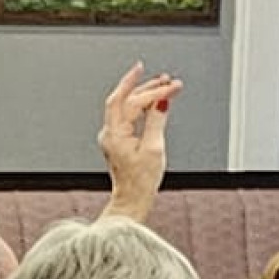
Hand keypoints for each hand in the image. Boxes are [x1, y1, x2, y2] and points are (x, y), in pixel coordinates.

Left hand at [98, 62, 181, 212]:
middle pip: (126, 100)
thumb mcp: (154, 149)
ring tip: (166, 85)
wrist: (133, 199)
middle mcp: (110, 132)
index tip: (161, 79)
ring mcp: (113, 135)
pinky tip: (157, 101)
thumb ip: (157, 122)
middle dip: (148, 87)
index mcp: (114, 134)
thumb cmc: (140, 180)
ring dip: (147, 94)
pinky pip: (130, 115)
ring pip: (128, 106)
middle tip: (169, 80)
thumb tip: (162, 102)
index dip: (143, 86)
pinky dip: (144, 106)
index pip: (127, 101)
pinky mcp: (120, 139)